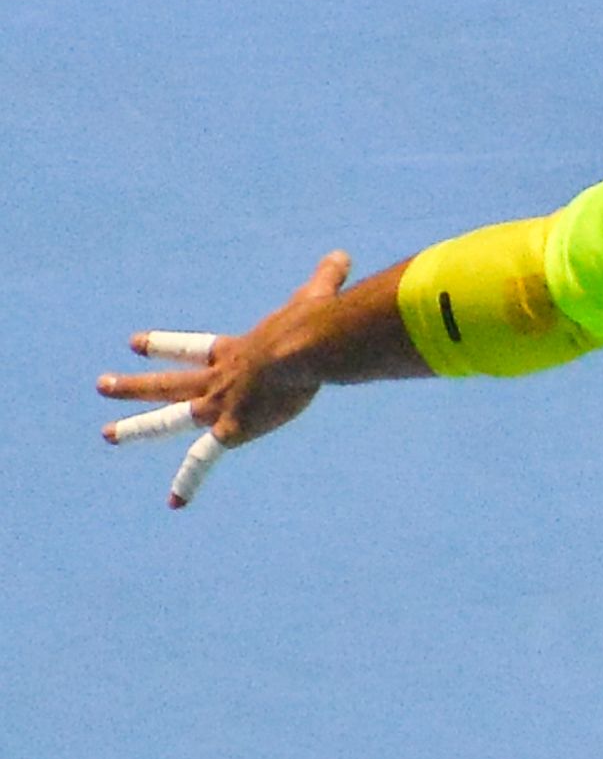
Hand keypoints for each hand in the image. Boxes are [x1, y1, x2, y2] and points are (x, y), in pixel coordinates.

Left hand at [96, 251, 354, 506]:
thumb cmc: (313, 322)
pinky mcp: (230, 429)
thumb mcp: (317, 296)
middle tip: (102, 384)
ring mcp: (220, 405)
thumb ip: (326, 279)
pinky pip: (203, 460)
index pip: (191, 348)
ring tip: (108, 434)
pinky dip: (188, 482)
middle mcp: (218, 380)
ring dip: (136, 425)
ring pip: (168, 417)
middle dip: (133, 385)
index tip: (134, 343)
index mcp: (235, 352)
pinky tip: (173, 503)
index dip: (163, 345)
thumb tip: (342, 255)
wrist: (306, 347)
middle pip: (168, 383)